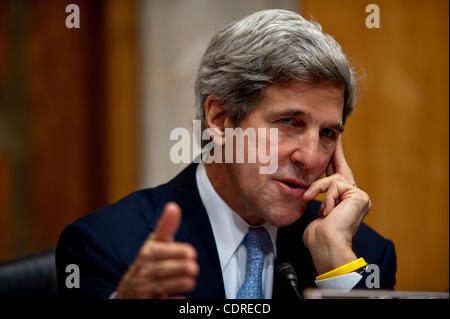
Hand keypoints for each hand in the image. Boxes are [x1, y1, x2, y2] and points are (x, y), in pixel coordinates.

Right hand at [115, 202, 198, 297]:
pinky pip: (156, 304)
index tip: (191, 252)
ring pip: (158, 287)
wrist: (128, 292)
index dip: (174, 252)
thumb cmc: (148, 263)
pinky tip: (181, 300)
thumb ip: (166, 228)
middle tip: (194, 267)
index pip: (157, 252)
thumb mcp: (154, 245)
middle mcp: (142, 272)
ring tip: (191, 281)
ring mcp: (142, 290)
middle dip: (177, 268)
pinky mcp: (147, 304)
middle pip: (159, 270)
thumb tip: (174, 206)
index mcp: (146, 255)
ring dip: (176, 284)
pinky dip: (169, 302)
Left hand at [302, 136, 370, 274]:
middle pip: (342, 169)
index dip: (334, 159)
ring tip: (309, 199)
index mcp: (344, 201)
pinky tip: (326, 209)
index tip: (332, 144)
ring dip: (317, 188)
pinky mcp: (359, 196)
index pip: (338, 176)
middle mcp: (354, 197)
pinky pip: (335, 184)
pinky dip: (325, 194)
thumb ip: (319, 197)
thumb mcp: (316, 211)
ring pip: (333, 178)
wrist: (326, 246)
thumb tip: (308, 188)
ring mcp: (358, 196)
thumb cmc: (318, 236)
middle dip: (335, 152)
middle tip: (334, 134)